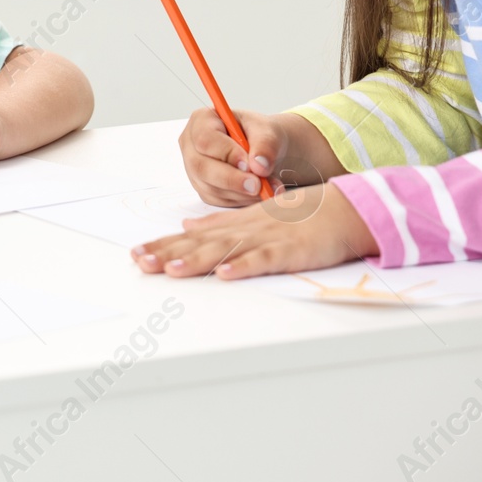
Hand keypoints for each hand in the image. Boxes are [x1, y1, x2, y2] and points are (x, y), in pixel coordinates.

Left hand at [131, 183, 377, 278]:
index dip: (164, 244)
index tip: (136, 253)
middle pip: (201, 243)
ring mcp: (267, 238)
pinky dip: (245, 265)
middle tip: (139, 262)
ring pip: (226, 249)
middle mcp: (245, 229)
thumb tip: (186, 228)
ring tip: (169, 269)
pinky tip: (226, 274)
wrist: (345, 207)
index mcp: (235, 224)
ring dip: (197, 259)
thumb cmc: (300, 216)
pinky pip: (265, 258)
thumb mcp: (254, 216)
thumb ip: (220, 224)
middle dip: (168, 252)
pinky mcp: (290, 250)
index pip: (192, 236)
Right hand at [179, 107, 307, 205]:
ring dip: (241, 192)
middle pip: (201, 167)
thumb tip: (259, 165)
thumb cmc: (260, 134)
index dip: (226, 153)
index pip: (205, 140)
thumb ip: (265, 144)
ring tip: (269, 187)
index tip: (249, 163)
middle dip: (232, 179)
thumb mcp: (267, 130)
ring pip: (210, 187)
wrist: (264, 150)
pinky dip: (242, 200)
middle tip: (258, 185)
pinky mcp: (204, 188)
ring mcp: (194, 169)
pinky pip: (219, 200)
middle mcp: (191, 146)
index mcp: (201, 121)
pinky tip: (259, 193)